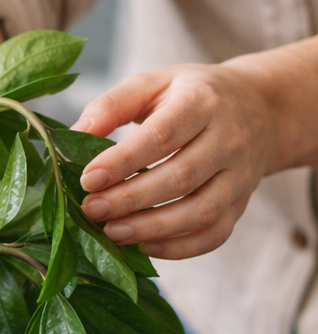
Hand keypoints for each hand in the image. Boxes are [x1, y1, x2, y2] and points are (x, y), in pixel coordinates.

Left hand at [72, 62, 283, 258]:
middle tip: (91, 209)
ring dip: (152, 227)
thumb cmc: (188, 96)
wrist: (257, 107)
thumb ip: (110, 106)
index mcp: (202, 102)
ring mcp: (239, 175)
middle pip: (180, 177)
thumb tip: (75, 135)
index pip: (162, 136)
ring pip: (200, 211)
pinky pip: (215, 234)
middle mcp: (228, 139)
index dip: (123, 161)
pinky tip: (144, 247)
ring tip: (111, 232)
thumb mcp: (150, 85)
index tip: (88, 179)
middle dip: (130, 199)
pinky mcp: (240, 204)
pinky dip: (180, 248)